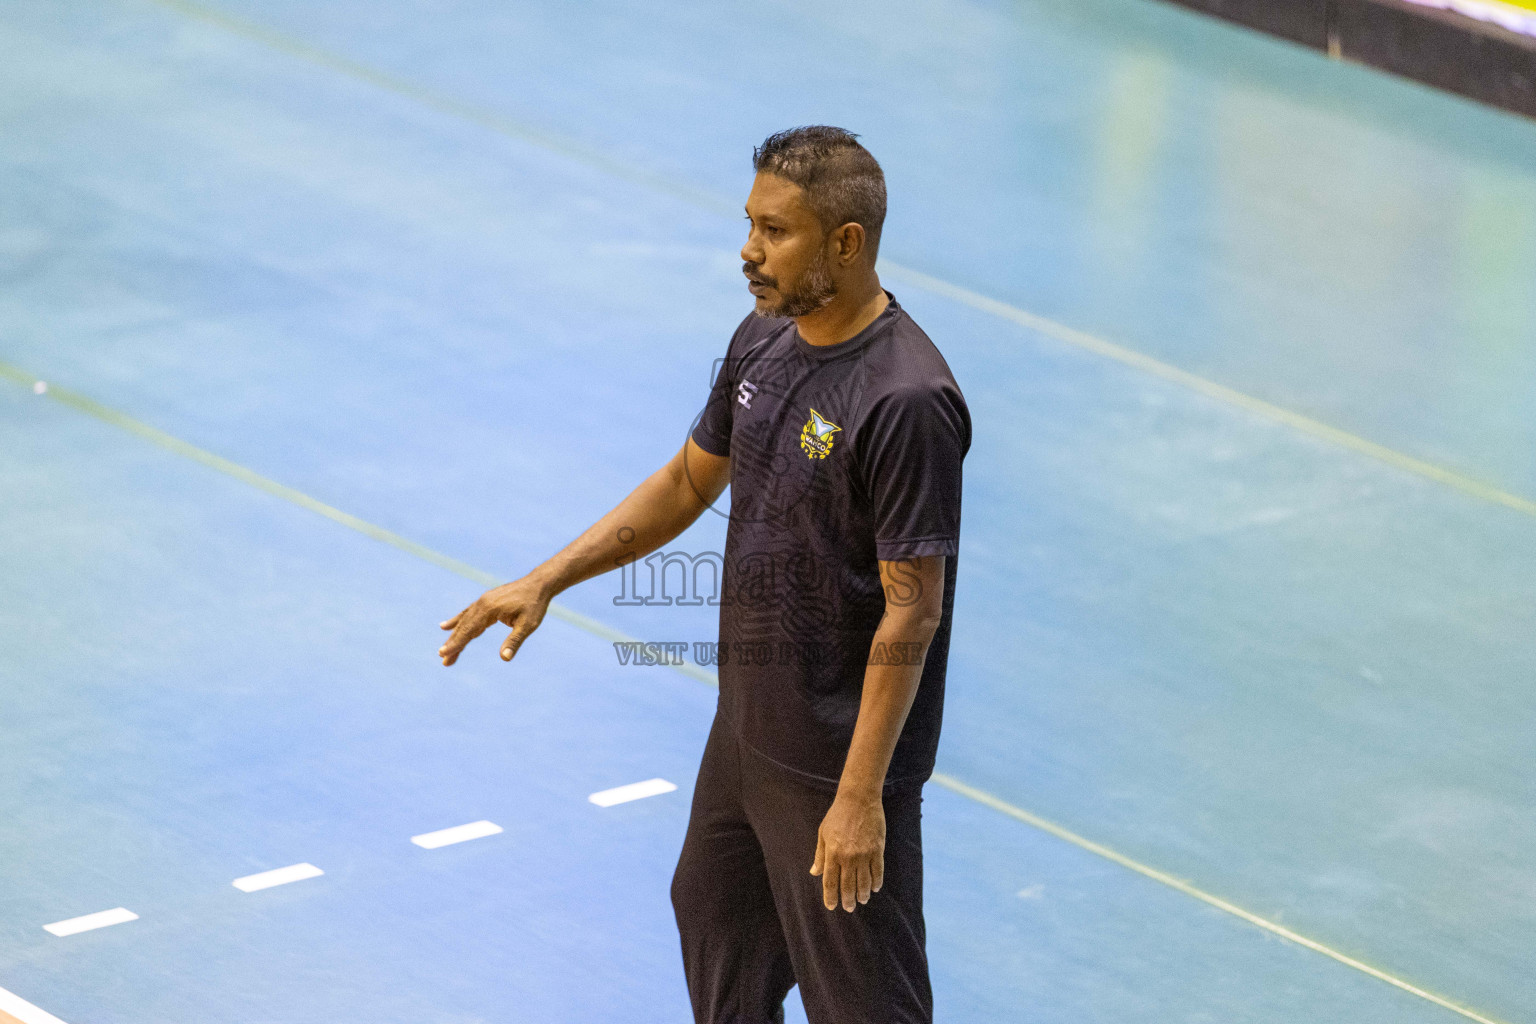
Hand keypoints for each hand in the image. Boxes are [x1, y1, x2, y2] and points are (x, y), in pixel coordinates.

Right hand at [438, 575, 550, 665]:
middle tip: (443, 660)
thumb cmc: (534, 605)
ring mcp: (483, 601)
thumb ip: (514, 641)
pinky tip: (446, 626)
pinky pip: (469, 613)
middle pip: (464, 627)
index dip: (456, 643)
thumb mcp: (528, 625)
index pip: (469, 630)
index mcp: (489, 609)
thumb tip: (504, 658)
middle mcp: (482, 603)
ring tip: (444, 652)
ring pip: (465, 621)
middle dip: (453, 644)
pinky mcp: (486, 601)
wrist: (539, 583)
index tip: (444, 654)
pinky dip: (458, 621)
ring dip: (454, 636)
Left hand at [810, 790, 884, 911]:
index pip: (830, 882)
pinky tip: (874, 888)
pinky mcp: (877, 849)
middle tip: (849, 908)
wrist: (858, 799)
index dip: (831, 897)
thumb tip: (814, 873)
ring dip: (862, 894)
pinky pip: (877, 871)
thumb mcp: (823, 833)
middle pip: (848, 886)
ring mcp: (864, 854)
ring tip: (862, 900)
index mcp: (832, 853)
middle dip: (848, 900)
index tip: (832, 906)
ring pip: (864, 882)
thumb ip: (820, 855)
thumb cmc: (838, 815)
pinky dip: (876, 882)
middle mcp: (848, 857)